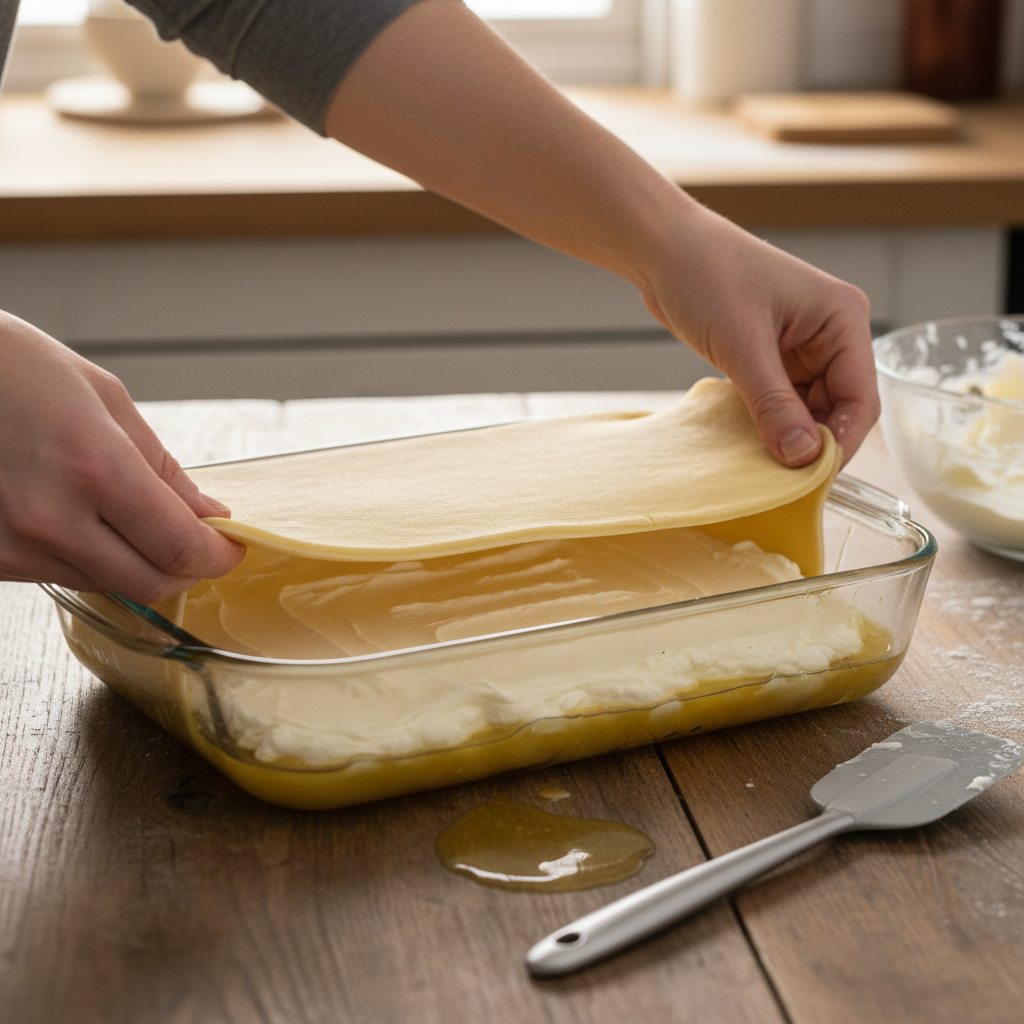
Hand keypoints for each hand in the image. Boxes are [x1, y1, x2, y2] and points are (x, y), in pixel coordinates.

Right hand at [0, 312, 243, 601]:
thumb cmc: (15, 371)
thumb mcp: (107, 401)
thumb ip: (163, 469)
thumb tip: (208, 515)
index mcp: (93, 468)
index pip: (180, 547)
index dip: (219, 555)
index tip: (232, 546)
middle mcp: (50, 518)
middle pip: (151, 585)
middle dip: (188, 569)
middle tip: (198, 542)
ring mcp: (14, 546)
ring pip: (110, 586)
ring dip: (139, 563)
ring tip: (131, 517)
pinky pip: (67, 576)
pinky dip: (93, 560)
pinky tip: (85, 519)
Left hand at [636, 202, 878, 467]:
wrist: (663, 250)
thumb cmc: (706, 275)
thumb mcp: (741, 345)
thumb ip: (773, 404)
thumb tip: (803, 458)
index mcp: (843, 319)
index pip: (860, 399)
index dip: (839, 443)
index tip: (810, 479)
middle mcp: (832, 335)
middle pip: (837, 410)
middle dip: (811, 444)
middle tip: (781, 481)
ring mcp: (802, 348)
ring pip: (807, 411)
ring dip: (787, 438)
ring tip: (761, 465)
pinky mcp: (773, 358)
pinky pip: (781, 403)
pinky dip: (767, 425)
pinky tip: (747, 443)